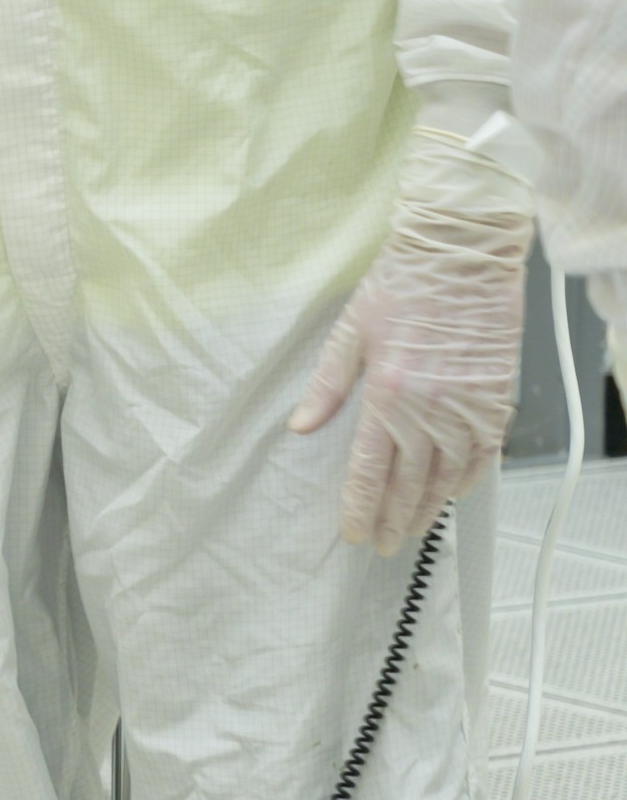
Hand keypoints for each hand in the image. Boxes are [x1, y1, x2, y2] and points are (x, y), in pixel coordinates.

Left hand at [290, 128, 536, 555]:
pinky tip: (452, 492)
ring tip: (411, 528)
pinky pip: (484, 455)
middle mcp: (433, 409)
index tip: (353, 533)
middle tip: (380, 544)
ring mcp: (470, 408)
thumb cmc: (403, 285)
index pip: (371, 471)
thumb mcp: (350, 332)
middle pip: (411, 483)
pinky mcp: (497, 400)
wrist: (462, 255)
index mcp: (390, 394)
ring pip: (449, 476)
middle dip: (392, 518)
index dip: (361, 508)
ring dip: (429, 507)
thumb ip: (328, 387)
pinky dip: (467, 479)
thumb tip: (302, 426)